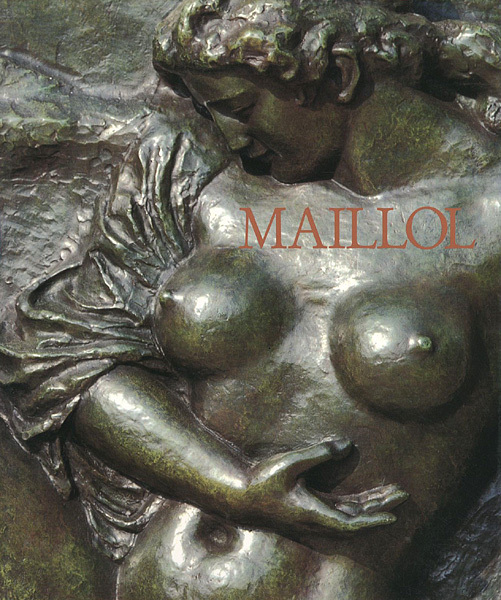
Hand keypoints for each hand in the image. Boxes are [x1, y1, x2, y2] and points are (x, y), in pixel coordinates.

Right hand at [241, 440, 407, 536]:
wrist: (240, 495)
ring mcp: (313, 516)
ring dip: (370, 504)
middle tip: (401, 493)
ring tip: (390, 492)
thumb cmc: (263, 480)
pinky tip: (366, 496)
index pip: (352, 524)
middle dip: (380, 506)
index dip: (374, 520)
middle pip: (357, 519)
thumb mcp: (291, 463)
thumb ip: (320, 452)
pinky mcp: (309, 509)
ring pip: (349, 514)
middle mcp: (317, 519)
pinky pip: (339, 509)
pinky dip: (356, 503)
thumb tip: (347, 444)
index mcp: (314, 513)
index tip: (393, 516)